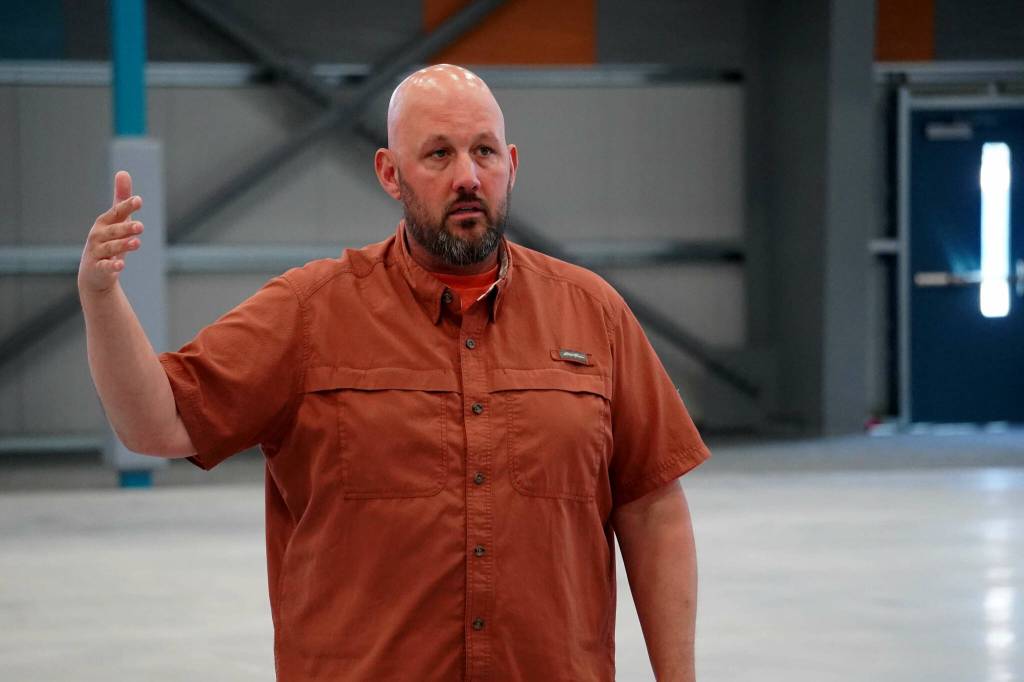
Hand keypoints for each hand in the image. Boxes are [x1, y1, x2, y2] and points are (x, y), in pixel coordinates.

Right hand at [78, 171, 144, 294]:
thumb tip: (123, 172)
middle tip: (141, 226)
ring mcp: (97, 253)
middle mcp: (98, 236)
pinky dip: (113, 266)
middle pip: (114, 231)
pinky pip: (105, 266)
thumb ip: (121, 200)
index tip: (138, 200)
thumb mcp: (116, 221)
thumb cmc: (109, 242)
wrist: (94, 274)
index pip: (116, 212)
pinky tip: (121, 265)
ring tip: (137, 243)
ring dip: (123, 245)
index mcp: (104, 223)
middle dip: (126, 228)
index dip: (126, 206)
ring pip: (111, 247)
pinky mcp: (98, 269)